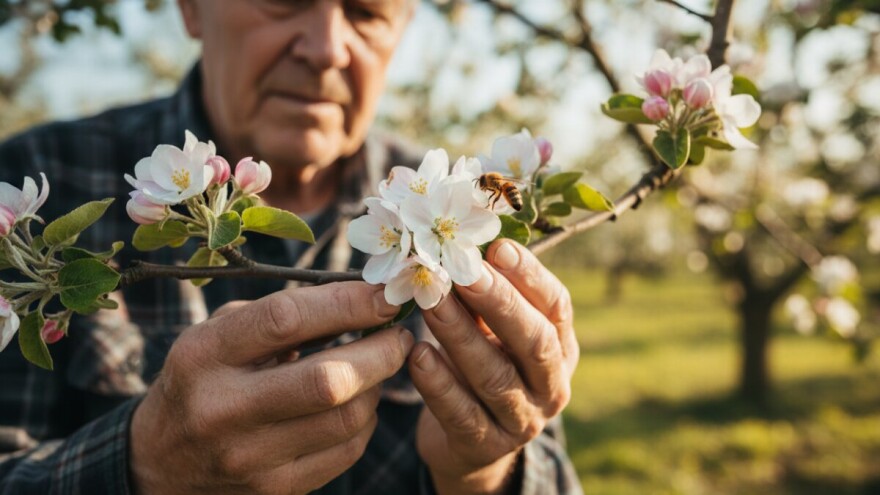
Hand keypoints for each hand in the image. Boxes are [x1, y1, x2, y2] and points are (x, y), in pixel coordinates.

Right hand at [130, 282, 412, 494]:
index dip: (347, 303)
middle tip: (399, 334)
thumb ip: (278, 316)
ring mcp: (249, 457)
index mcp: (204, 355)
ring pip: (346, 418)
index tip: (386, 294)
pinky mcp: (274, 489)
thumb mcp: (217, 337)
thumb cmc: (202, 380)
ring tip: (379, 365)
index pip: (286, 320)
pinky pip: (346, 451)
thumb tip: (361, 298)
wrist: (161, 464)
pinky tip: (359, 402)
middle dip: (380, 351)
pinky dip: (365, 421)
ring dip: (378, 386)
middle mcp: (223, 408)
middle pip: (328, 379)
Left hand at [408, 240, 577, 494]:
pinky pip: (461, 414)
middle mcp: (551, 385)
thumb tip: (458, 242)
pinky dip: (438, 382)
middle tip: (462, 271)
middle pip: (533, 341)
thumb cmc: (480, 366)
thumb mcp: (491, 331)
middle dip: (499, 302)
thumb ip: (482, 296)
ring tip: (430, 302)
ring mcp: (522, 421)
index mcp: (560, 346)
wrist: (470, 444)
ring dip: (460, 335)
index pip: (556, 306)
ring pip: (495, 377)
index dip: (529, 275)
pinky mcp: (485, 447)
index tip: (497, 246)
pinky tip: (416, 354)